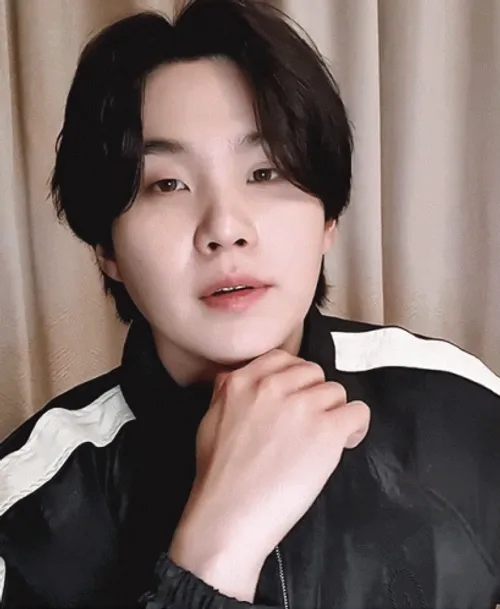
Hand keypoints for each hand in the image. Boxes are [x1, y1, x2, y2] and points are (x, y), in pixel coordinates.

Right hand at [169, 348, 369, 600]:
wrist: (229, 515)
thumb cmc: (218, 476)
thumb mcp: (210, 419)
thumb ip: (226, 391)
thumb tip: (238, 378)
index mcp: (242, 381)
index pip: (282, 358)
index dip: (294, 379)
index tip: (296, 397)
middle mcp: (273, 386)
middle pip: (313, 372)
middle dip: (314, 395)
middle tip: (309, 423)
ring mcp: (301, 407)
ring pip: (336, 391)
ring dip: (333, 413)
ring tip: (324, 439)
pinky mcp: (326, 431)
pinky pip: (358, 411)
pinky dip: (355, 426)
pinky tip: (344, 442)